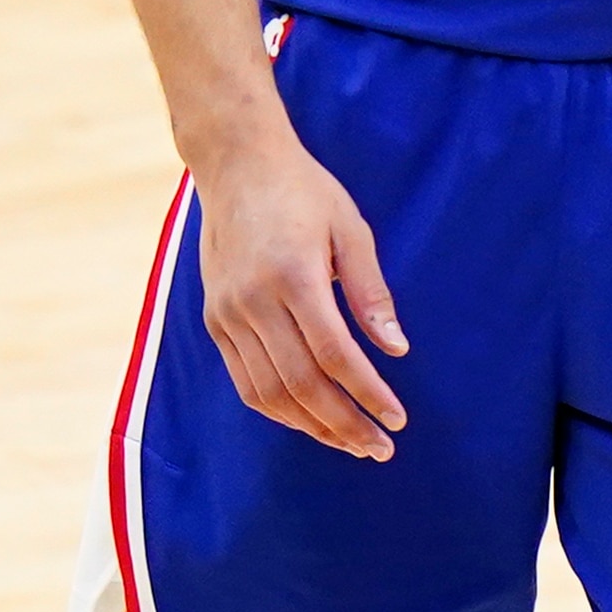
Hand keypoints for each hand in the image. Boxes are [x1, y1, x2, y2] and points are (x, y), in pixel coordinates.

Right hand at [194, 118, 410, 459]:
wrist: (235, 163)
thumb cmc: (304, 191)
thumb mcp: (350, 228)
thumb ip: (371, 292)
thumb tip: (396, 349)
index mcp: (293, 274)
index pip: (335, 354)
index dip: (368, 393)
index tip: (397, 418)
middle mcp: (254, 300)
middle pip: (301, 384)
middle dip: (344, 424)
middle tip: (380, 447)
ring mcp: (227, 313)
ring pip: (268, 393)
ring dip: (312, 426)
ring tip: (350, 442)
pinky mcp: (214, 320)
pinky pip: (245, 381)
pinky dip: (278, 409)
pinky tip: (310, 419)